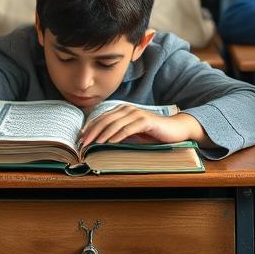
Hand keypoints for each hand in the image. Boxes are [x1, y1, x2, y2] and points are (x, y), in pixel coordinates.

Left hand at [79, 105, 204, 148]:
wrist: (174, 130)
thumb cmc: (152, 133)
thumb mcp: (132, 134)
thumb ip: (118, 134)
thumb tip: (100, 142)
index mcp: (122, 110)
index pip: (102, 118)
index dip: (90, 128)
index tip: (80, 138)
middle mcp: (128, 109)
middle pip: (105, 120)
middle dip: (92, 132)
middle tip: (82, 143)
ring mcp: (137, 113)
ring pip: (115, 124)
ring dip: (103, 134)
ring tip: (93, 144)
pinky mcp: (146, 120)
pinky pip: (129, 128)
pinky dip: (118, 135)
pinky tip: (111, 142)